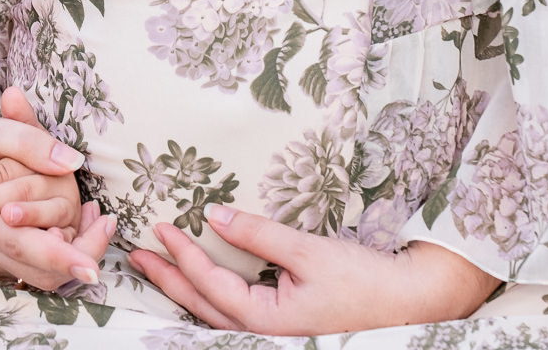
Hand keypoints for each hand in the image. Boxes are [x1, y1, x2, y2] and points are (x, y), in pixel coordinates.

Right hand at [0, 89, 113, 289]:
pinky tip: (81, 220)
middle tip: (107, 228)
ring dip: (74, 254)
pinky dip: (61, 251)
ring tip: (100, 218)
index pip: (24, 246)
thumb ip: (29, 142)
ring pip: (40, 275)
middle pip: (38, 271)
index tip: (92, 267)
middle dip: (78, 260)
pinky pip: (34, 266)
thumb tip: (72, 162)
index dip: (61, 258)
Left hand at [128, 204, 499, 334]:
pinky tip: (199, 278)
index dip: (182, 256)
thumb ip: (260, 234)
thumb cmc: (365, 281)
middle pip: (201, 305)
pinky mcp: (283, 323)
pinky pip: (232, 311)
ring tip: (156, 264)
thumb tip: (215, 215)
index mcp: (268, 321)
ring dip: (183, 286)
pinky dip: (208, 292)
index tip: (160, 228)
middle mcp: (264, 334)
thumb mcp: (310, 252)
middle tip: (135, 253)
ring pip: (213, 312)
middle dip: (166, 278)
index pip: (210, 285)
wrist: (412, 300)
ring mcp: (273, 332)